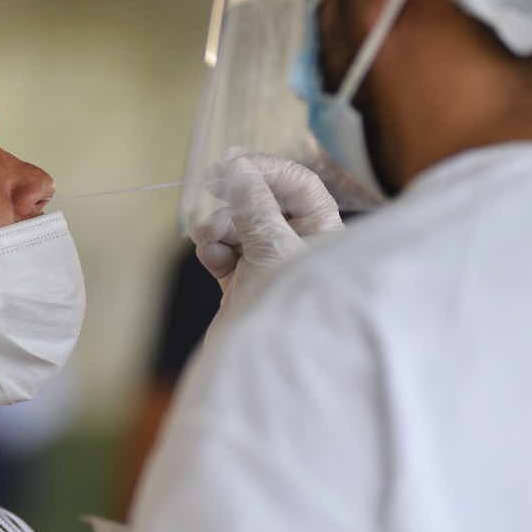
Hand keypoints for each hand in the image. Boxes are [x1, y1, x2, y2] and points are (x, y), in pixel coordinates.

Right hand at [190, 151, 342, 304]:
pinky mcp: (242, 284)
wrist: (261, 369)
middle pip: (264, 203)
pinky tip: (209, 257)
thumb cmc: (284, 308)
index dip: (268, 170)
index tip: (234, 162)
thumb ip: (253, 203)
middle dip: (236, 199)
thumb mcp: (272, 246)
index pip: (300, 186)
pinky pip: (223, 251)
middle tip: (210, 181)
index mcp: (324, 235)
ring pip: (238, 226)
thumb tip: (238, 167)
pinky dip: (213, 249)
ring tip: (207, 239)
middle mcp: (299, 248)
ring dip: (219, 226)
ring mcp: (268, 266)